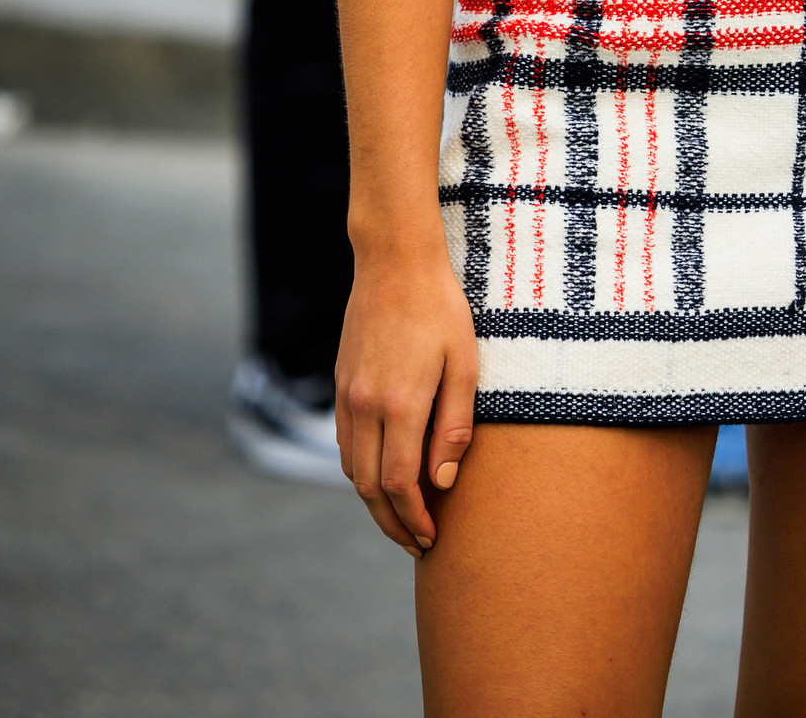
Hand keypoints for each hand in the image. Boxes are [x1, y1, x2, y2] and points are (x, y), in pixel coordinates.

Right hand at [336, 243, 479, 555]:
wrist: (394, 261)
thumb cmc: (440, 308)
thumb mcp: (464, 364)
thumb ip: (454, 427)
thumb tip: (442, 482)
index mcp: (401, 405)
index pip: (399, 485)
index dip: (413, 519)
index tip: (431, 539)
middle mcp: (365, 407)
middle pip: (369, 489)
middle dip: (392, 524)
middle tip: (418, 543)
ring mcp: (347, 395)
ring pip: (351, 469)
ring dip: (373, 501)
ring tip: (402, 517)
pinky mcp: (341, 384)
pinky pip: (345, 443)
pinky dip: (360, 470)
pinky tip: (382, 475)